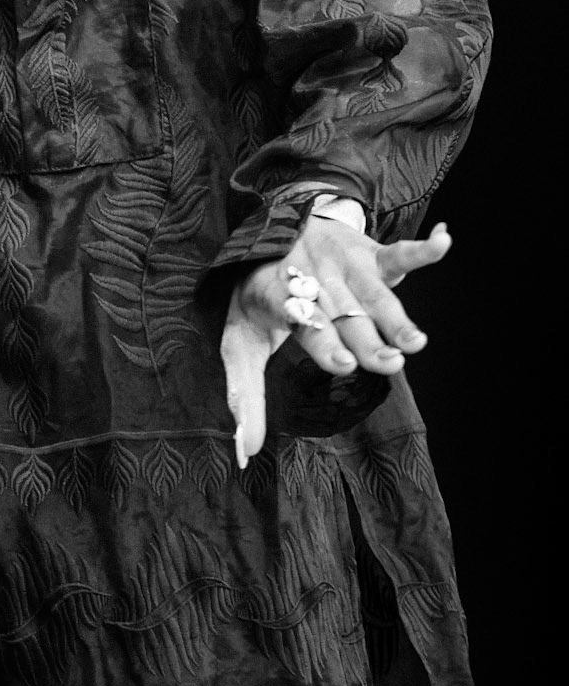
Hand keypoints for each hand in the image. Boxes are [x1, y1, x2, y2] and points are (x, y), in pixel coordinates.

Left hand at [220, 206, 452, 465]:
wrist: (272, 233)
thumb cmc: (262, 300)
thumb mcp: (242, 341)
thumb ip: (246, 394)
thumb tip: (245, 452)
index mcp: (276, 295)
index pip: (298, 318)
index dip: (320, 338)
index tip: (343, 363)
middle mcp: (313, 278)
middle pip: (341, 313)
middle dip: (364, 339)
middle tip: (387, 364)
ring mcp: (342, 265)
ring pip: (372, 293)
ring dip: (394, 316)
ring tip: (414, 342)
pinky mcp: (368, 254)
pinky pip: (396, 253)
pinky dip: (421, 250)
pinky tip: (443, 242)